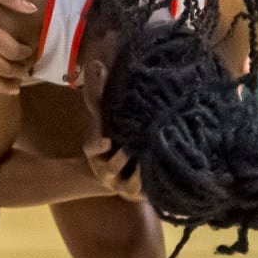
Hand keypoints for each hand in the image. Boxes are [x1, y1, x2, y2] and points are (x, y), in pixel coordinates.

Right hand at [77, 60, 143, 201]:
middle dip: (121, 159)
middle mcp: (106, 170)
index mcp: (96, 153)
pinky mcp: (139, 194)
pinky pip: (146, 194)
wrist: (120, 173)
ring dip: (138, 174)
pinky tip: (166, 175)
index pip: (90, 149)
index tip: (107, 140)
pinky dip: (153, 186)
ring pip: (129, 184)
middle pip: (110, 167)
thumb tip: (96, 63)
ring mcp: (122, 185)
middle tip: (132, 148)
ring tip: (151, 162)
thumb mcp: (106, 116)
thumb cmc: (115, 137)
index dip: (96, 146)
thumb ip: (100, 92)